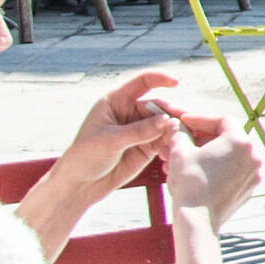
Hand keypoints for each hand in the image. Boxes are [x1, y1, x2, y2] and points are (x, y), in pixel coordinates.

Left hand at [56, 69, 188, 191]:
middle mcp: (129, 113)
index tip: (176, 82)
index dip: (159, 78)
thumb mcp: (109, 141)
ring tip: (182, 140)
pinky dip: (172, 144)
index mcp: (115, 102)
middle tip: (185, 123)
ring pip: (165, 124)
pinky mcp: (147, 147)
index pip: (141, 82)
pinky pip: (165, 141)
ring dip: (176, 130)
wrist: (80, 185)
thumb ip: (139, 131)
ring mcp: (140, 130)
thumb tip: (166, 119)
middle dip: (172, 113)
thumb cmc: (84, 157)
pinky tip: (173, 151)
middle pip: (158, 106)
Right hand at [166, 120, 264, 228]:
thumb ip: (180, 133)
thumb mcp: (180, 151)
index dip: (200, 119)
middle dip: (200, 138)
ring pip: (227, 157)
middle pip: (226, 138)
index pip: (222, 120)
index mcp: (240, 141)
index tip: (184, 122)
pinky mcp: (248, 189)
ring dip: (205, 154)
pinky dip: (214, 169)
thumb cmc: (190, 182)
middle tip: (182, 139)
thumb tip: (176, 125)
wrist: (198, 219)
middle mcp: (253, 156)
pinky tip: (194, 172)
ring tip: (182, 158)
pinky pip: (231, 172)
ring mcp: (253, 174)